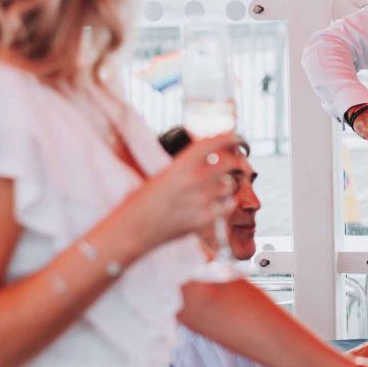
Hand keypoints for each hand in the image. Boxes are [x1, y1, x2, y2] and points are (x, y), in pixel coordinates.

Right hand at [118, 133, 241, 251]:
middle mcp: (192, 181)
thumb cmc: (141, 202)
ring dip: (227, 184)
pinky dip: (226, 203)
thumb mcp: (162, 176)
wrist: (132, 230)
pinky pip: (227, 207)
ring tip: (220, 186)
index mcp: (179, 166)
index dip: (227, 137)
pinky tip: (219, 203)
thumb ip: (184, 167)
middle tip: (234, 162)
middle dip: (234, 161)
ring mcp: (200, 201)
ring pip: (229, 185)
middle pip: (229, 163)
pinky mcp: (203, 220)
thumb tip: (207, 159)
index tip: (236, 136)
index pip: (210, 144)